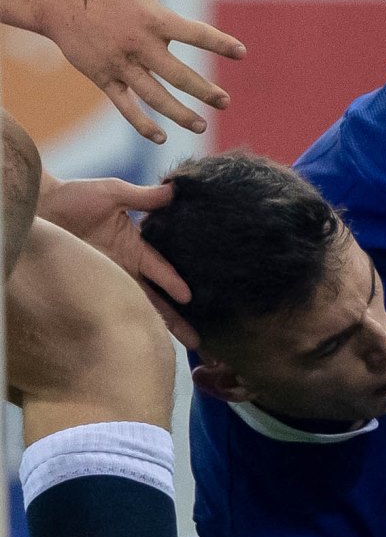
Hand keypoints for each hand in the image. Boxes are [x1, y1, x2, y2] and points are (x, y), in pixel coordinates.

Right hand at [37, 0, 245, 143]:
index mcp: (152, 17)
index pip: (194, 32)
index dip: (220, 43)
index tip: (242, 53)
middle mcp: (138, 44)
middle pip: (178, 74)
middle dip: (204, 90)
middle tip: (225, 101)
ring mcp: (120, 64)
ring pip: (154, 96)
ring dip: (179, 114)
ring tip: (202, 125)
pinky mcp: (103, 77)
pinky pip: (125, 105)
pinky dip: (141, 123)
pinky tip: (160, 137)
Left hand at [37, 176, 198, 345]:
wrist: (36, 206)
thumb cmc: (73, 196)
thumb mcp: (112, 192)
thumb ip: (143, 197)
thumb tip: (175, 189)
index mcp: (135, 246)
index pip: (161, 268)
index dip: (175, 282)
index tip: (190, 298)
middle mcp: (125, 268)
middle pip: (157, 297)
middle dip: (178, 316)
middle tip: (198, 338)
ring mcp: (108, 280)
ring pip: (139, 307)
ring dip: (158, 326)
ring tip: (178, 347)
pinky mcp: (90, 288)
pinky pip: (112, 307)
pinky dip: (128, 321)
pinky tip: (140, 338)